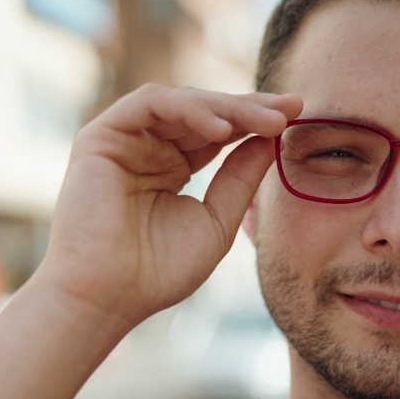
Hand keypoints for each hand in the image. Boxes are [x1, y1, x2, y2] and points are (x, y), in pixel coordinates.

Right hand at [34, 85, 301, 326]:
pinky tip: (221, 130)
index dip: (257, 121)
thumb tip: (271, 139)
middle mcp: (149, 147)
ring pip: (182, 101)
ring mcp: (124, 139)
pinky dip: (187, 109)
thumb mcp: (216, 221)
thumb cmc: (158, 272)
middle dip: (251, 107)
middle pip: (205, 111)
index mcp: (173, 166)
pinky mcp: (101, 137)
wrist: (109, 297)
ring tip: (267, 122)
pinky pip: (149, 103)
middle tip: (291, 108)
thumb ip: (240, 179)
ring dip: (227, 107)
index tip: (298, 115)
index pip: (219, 131)